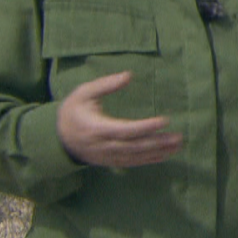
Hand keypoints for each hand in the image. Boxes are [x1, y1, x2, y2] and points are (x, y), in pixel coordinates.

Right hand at [56, 72, 181, 168]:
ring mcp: (108, 156)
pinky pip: (133, 162)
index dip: (145, 127)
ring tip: (177, 145)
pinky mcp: (111, 161)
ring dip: (158, 152)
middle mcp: (104, 145)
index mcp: (97, 128)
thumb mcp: (83, 93)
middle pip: (135, 146)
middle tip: (178, 137)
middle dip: (158, 142)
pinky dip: (150, 159)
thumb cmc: (73, 111)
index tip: (165, 120)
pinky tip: (165, 155)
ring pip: (136, 156)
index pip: (125, 129)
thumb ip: (106, 84)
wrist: (58, 138)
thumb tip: (128, 75)